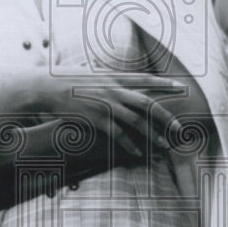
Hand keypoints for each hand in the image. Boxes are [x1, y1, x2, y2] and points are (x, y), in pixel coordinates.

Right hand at [19, 68, 185, 157]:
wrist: (46, 87)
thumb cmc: (67, 79)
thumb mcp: (91, 73)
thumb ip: (107, 78)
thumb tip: (117, 77)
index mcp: (114, 77)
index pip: (145, 79)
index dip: (164, 83)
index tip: (180, 86)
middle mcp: (113, 89)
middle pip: (147, 103)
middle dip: (166, 116)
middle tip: (179, 127)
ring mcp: (105, 104)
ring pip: (136, 121)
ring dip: (152, 135)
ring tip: (164, 145)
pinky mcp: (95, 119)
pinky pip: (117, 134)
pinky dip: (129, 145)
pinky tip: (137, 153)